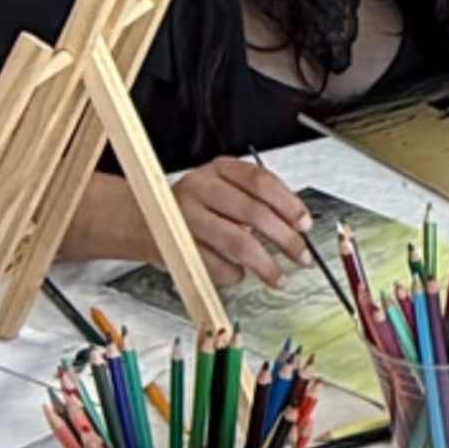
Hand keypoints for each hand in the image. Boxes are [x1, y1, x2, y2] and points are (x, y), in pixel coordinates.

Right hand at [173, 149, 315, 284]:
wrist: (144, 220)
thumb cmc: (195, 208)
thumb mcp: (224, 191)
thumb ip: (258, 202)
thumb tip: (297, 227)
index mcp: (219, 169)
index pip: (261, 181)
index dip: (288, 204)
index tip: (305, 225)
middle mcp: (200, 188)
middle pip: (254, 213)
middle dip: (285, 240)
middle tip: (301, 257)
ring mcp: (186, 217)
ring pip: (238, 243)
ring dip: (265, 265)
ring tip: (279, 277)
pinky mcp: (178, 246)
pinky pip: (217, 265)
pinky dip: (235, 274)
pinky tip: (240, 274)